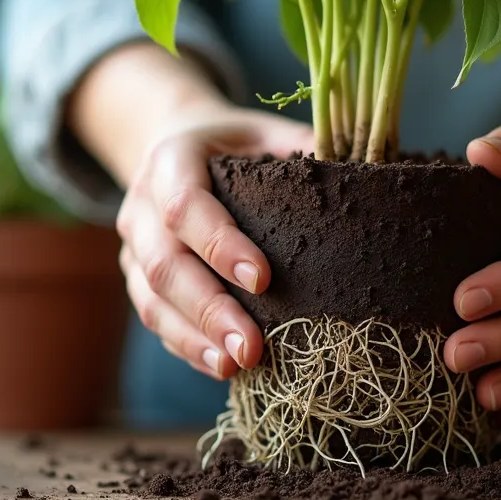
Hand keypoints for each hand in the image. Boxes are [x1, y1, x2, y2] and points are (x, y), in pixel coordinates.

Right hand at [116, 105, 313, 380]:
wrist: (170, 142)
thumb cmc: (231, 143)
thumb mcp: (263, 132)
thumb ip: (302, 147)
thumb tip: (368, 175)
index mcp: (170, 159)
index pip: (185, 205)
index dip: (220, 245)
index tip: (263, 280)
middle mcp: (140, 205)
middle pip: (165, 264)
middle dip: (209, 310)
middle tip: (252, 347)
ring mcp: (132, 245)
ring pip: (152, 299)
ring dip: (194, 337)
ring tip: (235, 367)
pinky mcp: (134, 275)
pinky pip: (154, 316)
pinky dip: (186, 345)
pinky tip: (219, 366)